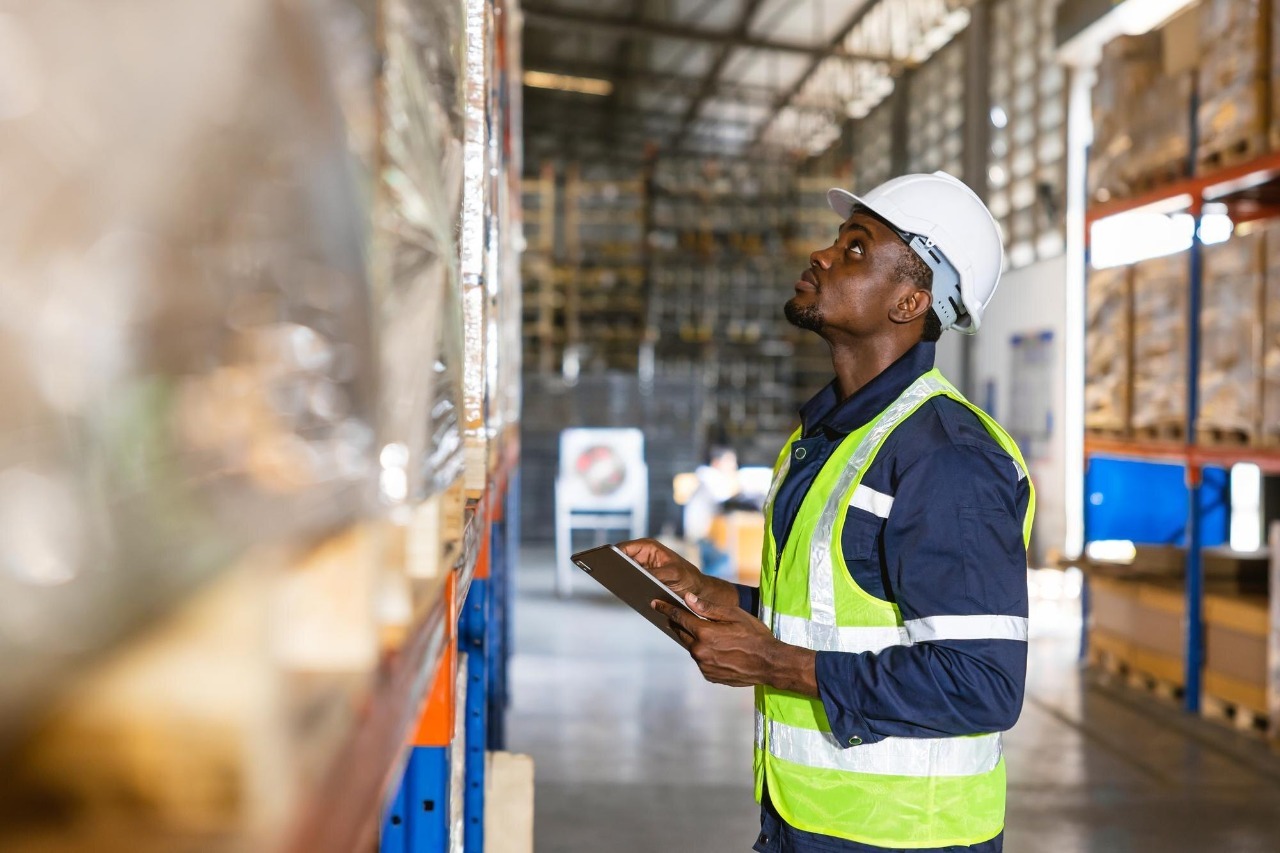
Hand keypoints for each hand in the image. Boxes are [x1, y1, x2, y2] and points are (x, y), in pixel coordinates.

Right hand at [616, 538, 738, 608]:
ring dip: (619, 577)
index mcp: (648, 546)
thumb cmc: (688, 578)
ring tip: (612, 585)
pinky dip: (626, 585)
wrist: (696, 590)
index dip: (612, 555)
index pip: (624, 548)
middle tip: (605, 575)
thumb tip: (636, 577)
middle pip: (621, 559)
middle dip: (613, 567)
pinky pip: (630, 581)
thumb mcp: (672, 575)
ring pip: (624, 571)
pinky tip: (623, 592)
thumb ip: (654, 574)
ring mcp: (641, 566)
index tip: (604, 562)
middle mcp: (642, 554)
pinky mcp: (642, 578)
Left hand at [652, 592, 816, 694]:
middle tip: (676, 615)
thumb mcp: (734, 615)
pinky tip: (719, 650)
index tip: (655, 603)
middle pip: (682, 633)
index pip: (679, 617)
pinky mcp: (709, 676)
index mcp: (705, 633)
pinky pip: (701, 660)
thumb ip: (708, 608)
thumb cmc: (754, 635)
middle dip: (679, 623)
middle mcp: (700, 651)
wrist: (769, 663)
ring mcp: (704, 666)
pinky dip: (705, 653)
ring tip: (710, 634)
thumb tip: (688, 599)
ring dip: (695, 639)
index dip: (666, 609)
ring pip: (692, 647)